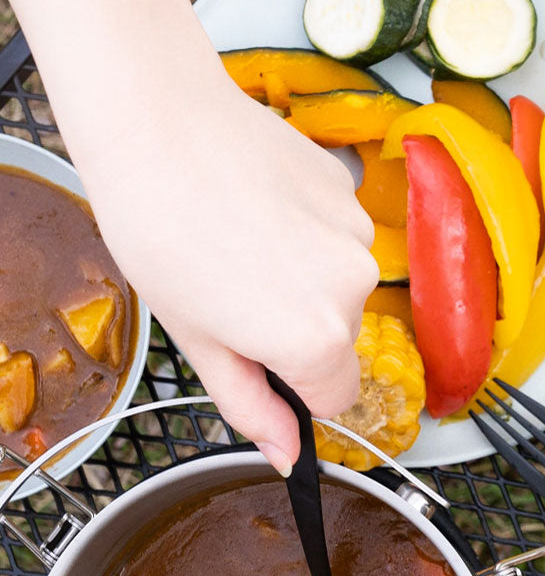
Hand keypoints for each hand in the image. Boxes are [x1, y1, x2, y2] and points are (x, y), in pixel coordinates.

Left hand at [83, 76, 378, 473]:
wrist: (156, 122)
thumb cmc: (158, 227)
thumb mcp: (196, 338)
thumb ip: (250, 404)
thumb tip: (288, 454)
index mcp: (314, 341)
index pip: (336, 398)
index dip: (294, 384)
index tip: (257, 356)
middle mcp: (353, 291)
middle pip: (337, 337)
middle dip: (295, 324)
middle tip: (231, 287)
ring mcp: (356, 237)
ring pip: (338, 283)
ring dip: (301, 273)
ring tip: (239, 237)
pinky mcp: (349, 192)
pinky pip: (336, 234)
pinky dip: (305, 230)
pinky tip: (257, 205)